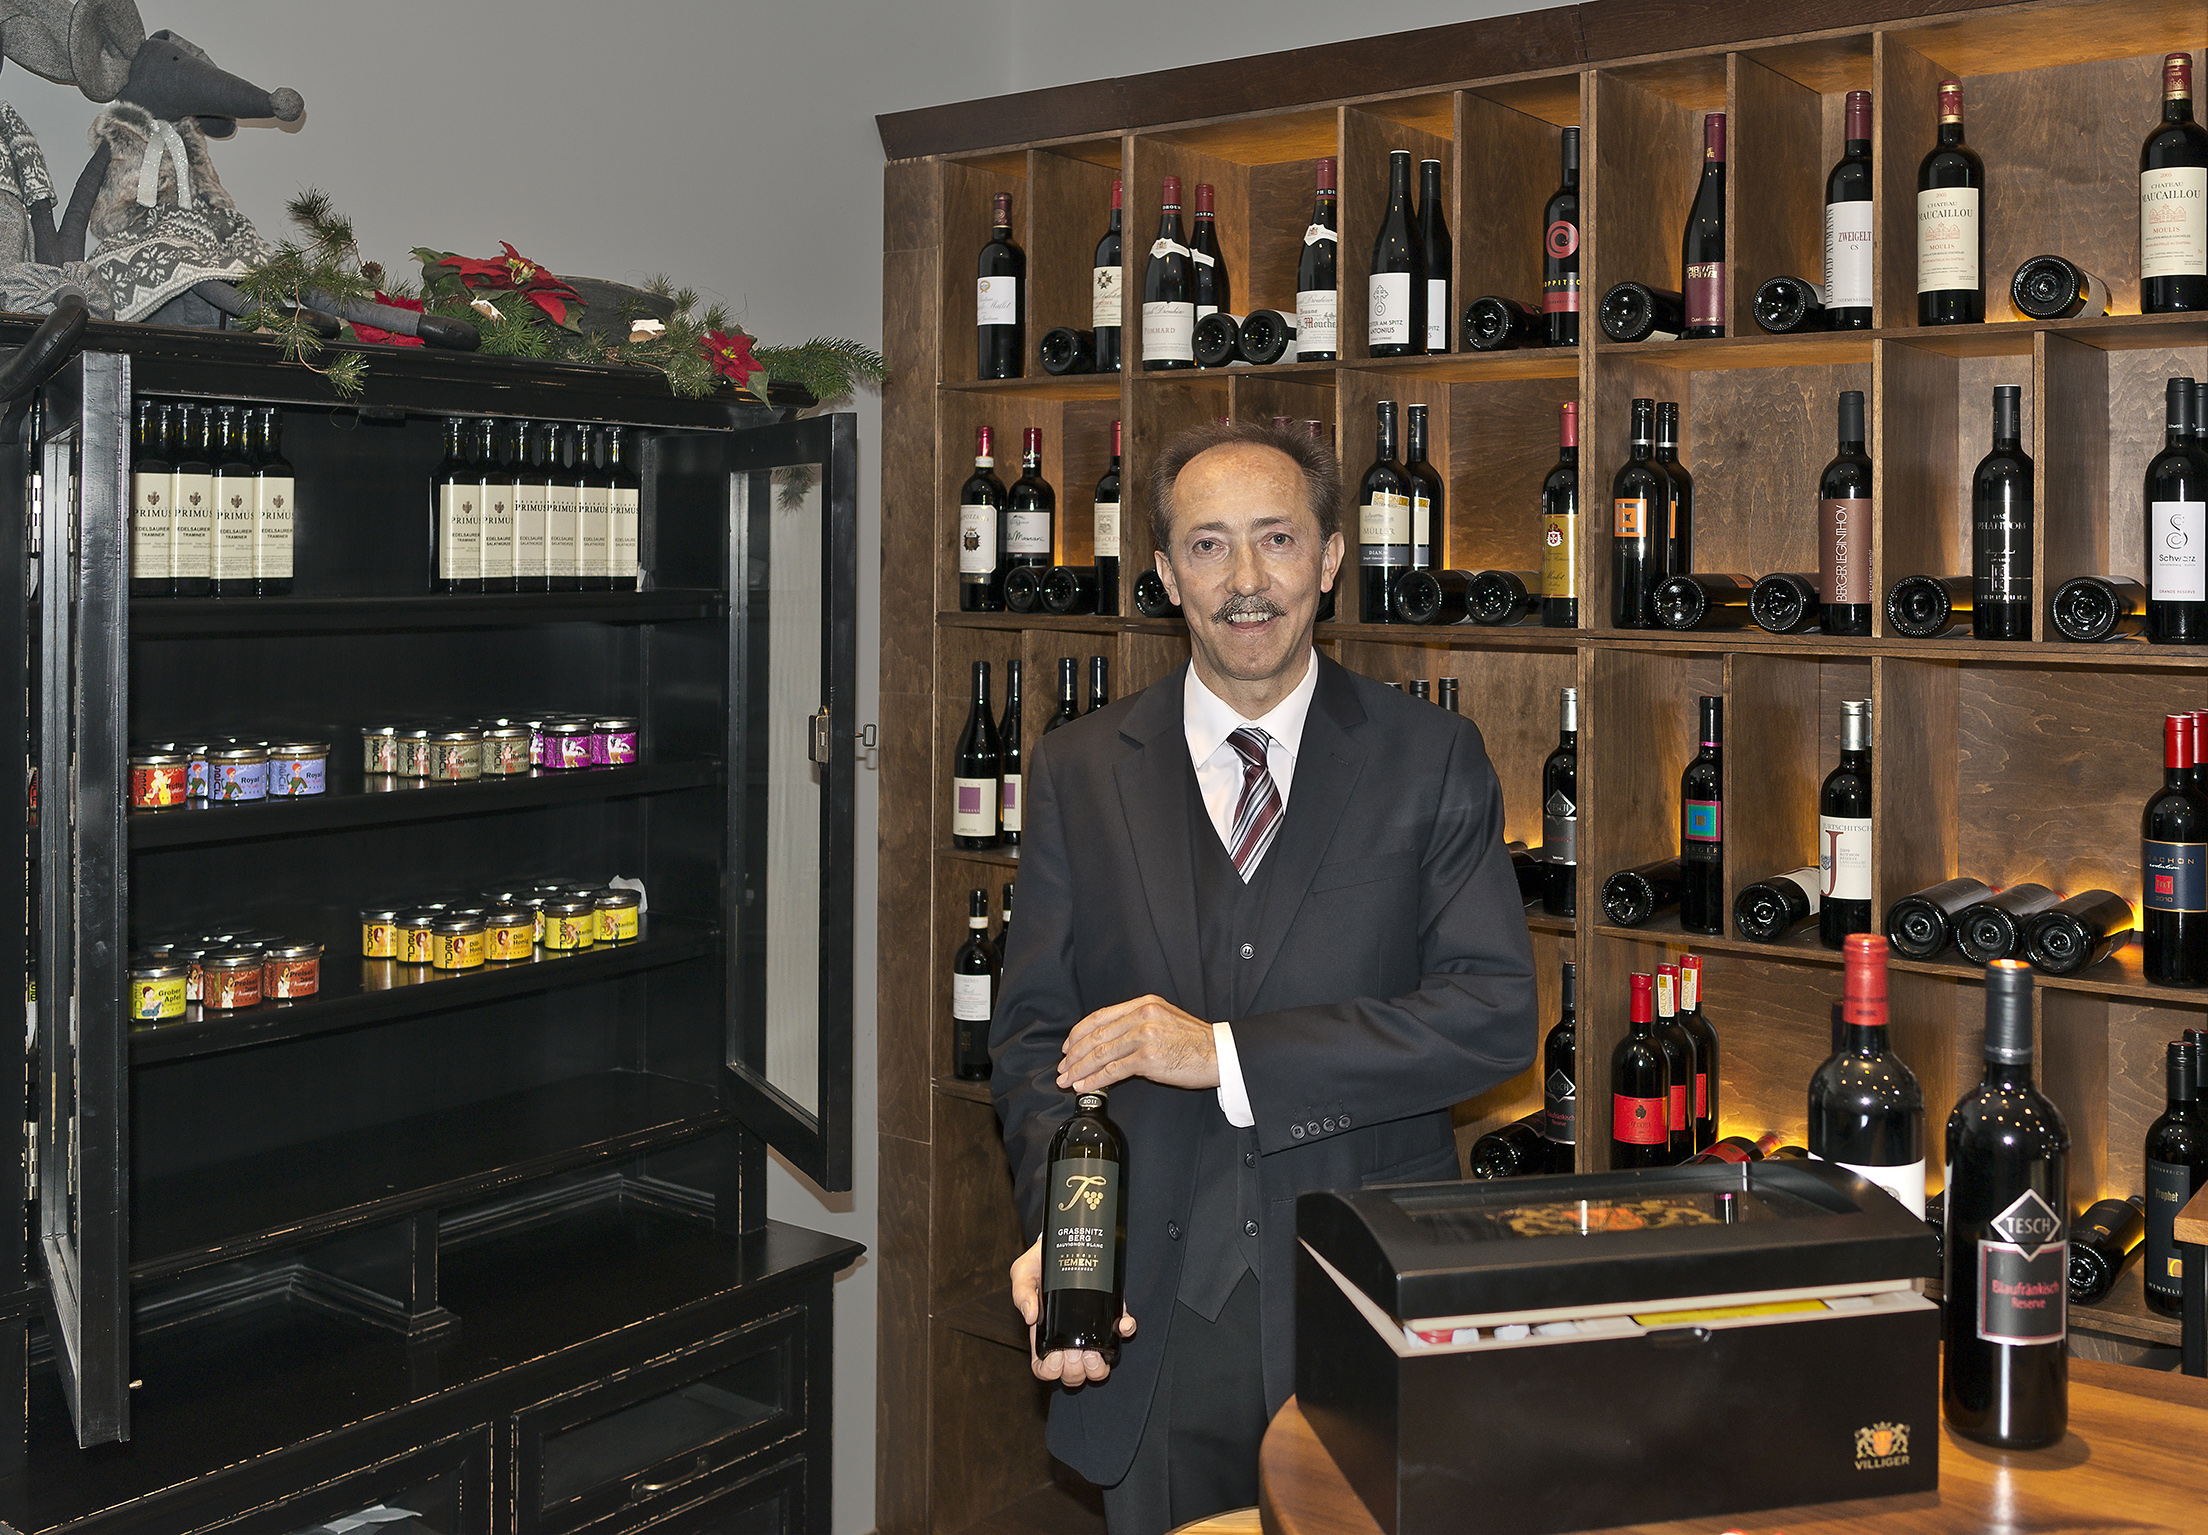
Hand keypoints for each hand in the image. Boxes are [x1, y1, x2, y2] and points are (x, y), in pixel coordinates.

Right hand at [1012, 1237, 1136, 1385]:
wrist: (1063, 1240)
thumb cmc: (1039, 1262)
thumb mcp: (1023, 1273)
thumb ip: (1022, 1292)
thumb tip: (1031, 1316)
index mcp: (1046, 1333)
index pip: (1045, 1367)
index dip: (1049, 1371)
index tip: (1055, 1358)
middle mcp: (1069, 1336)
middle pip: (1072, 1373)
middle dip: (1075, 1372)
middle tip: (1076, 1354)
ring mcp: (1091, 1327)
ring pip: (1096, 1365)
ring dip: (1098, 1367)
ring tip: (1094, 1353)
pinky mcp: (1109, 1312)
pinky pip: (1122, 1330)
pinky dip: (1125, 1330)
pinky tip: (1123, 1325)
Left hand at [1059, 995, 1219, 1092]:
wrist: (1221, 1053)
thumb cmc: (1196, 1041)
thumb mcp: (1165, 1018)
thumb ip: (1139, 1023)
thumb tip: (1110, 1041)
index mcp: (1144, 1004)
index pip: (1100, 1016)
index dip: (1079, 1032)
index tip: (1067, 1046)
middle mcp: (1142, 1016)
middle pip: (1096, 1035)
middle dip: (1074, 1054)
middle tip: (1062, 1068)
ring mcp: (1144, 1036)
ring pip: (1100, 1054)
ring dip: (1079, 1069)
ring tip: (1067, 1080)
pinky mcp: (1148, 1058)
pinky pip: (1113, 1071)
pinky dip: (1094, 1080)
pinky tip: (1084, 1086)